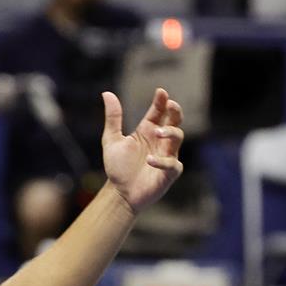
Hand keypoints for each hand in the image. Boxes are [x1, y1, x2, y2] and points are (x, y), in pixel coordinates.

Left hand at [100, 88, 185, 213]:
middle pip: (175, 120)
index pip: (158, 112)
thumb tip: (106, 93)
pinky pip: (172, 164)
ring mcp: (166, 155)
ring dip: (170, 132)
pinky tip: (149, 160)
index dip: (161, 101)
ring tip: (157, 132)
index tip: (160, 92)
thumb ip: (113, 118)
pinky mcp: (169, 173)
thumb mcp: (111, 140)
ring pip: (178, 137)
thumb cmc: (118, 167)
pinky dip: (163, 161)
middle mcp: (160, 141)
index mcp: (147, 130)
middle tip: (170, 105)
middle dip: (175, 111)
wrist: (119, 193)